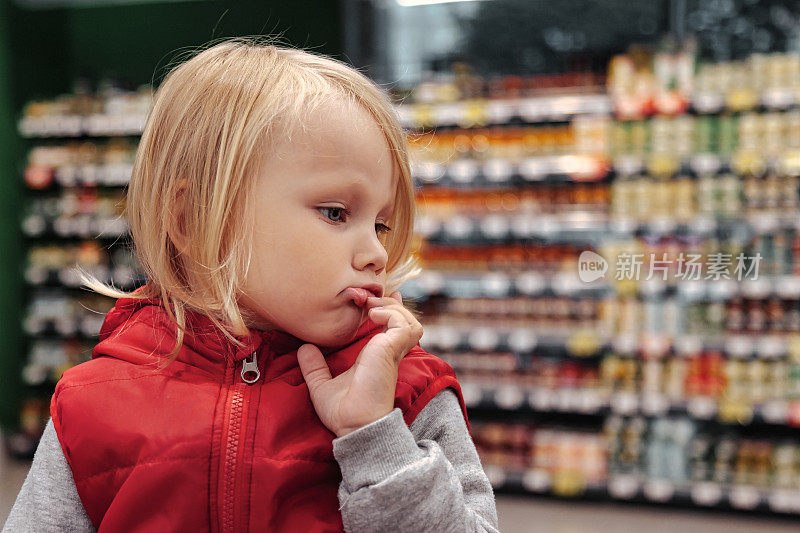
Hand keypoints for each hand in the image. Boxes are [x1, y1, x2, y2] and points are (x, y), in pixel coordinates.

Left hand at [296, 291, 422, 436]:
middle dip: (389, 304)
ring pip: (409, 321)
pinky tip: (373, 314)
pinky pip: (401, 325)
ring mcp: (392, 352)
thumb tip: (304, 348)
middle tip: (367, 300)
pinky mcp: (392, 351)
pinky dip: (390, 313)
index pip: (393, 329)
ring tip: (371, 305)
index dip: (389, 311)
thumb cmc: (342, 412)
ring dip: (393, 307)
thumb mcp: (321, 384)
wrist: (354, 425)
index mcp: (377, 358)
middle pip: (405, 321)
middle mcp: (389, 354)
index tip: (375, 299)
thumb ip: (314, 366)